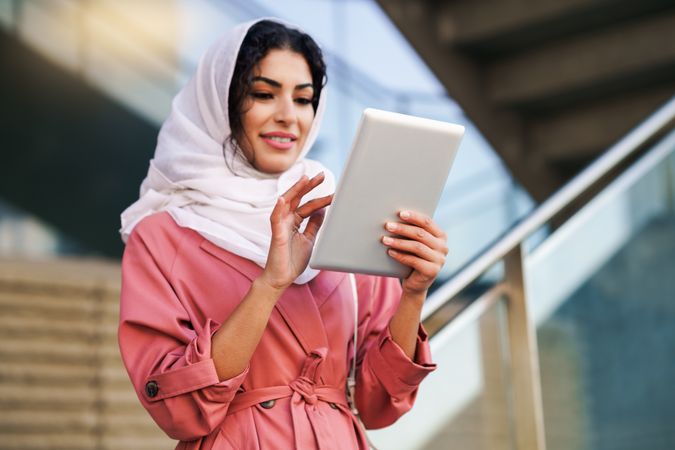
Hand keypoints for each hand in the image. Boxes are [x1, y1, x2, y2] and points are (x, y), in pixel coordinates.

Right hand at [259, 172, 332, 290]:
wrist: (282, 278)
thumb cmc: (293, 260)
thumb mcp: (309, 239)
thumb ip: (314, 224)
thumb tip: (322, 210)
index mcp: (295, 221)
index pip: (309, 206)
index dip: (321, 199)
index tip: (335, 193)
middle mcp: (287, 220)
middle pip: (298, 198)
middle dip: (308, 186)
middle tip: (321, 175)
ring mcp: (280, 225)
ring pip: (287, 203)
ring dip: (295, 190)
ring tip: (305, 179)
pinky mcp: (276, 234)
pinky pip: (275, 218)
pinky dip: (278, 208)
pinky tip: (283, 199)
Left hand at [382, 210, 447, 295]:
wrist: (416, 284)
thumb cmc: (414, 258)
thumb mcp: (415, 243)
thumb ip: (412, 232)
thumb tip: (394, 219)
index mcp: (441, 236)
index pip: (427, 222)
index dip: (414, 217)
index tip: (400, 213)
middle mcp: (443, 247)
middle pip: (421, 234)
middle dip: (402, 228)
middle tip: (388, 226)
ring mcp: (439, 260)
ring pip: (417, 246)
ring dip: (399, 242)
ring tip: (385, 239)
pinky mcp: (432, 271)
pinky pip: (414, 260)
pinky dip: (400, 255)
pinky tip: (390, 251)